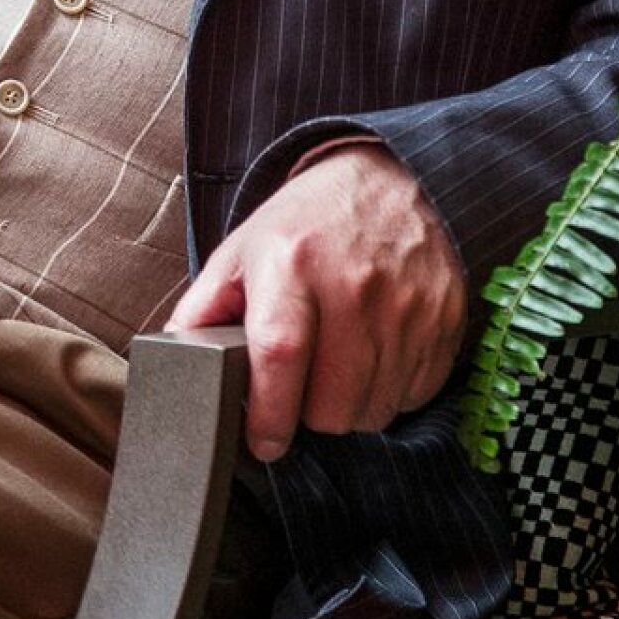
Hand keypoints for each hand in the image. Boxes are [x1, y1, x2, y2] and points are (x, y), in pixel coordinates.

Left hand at [165, 144, 466, 461]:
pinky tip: (376, 357)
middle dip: (309, 414)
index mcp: (293, 263)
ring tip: (337, 369)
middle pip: (332, 405)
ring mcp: (408, 303)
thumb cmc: (309, 222)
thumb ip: (203, 308)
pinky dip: (392, 392)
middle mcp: (355, 284)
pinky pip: (414, 395)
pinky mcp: (444, 318)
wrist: (391, 177)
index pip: (281, 355)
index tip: (262, 441)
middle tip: (301, 388)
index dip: (268, 414)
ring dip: (351, 407)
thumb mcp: (244, 249)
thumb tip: (173, 363)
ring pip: (374, 410)